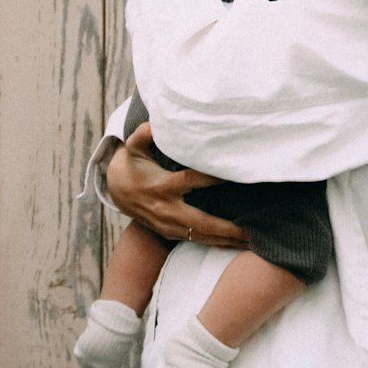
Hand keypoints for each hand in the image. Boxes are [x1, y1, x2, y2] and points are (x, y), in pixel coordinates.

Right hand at [106, 123, 248, 248]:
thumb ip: (144, 134)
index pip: (190, 180)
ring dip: (224, 240)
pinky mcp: (169, 232)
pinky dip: (214, 244)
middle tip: (249, 230)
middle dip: (225, 227)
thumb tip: (155, 122)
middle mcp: (166, 209)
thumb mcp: (133, 146)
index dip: (211, 177)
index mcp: (161, 185)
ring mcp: (168, 224)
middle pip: (200, 221)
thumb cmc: (132, 164)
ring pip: (200, 236)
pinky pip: (195, 241)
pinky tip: (233, 244)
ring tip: (249, 241)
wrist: (117, 191)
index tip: (233, 174)